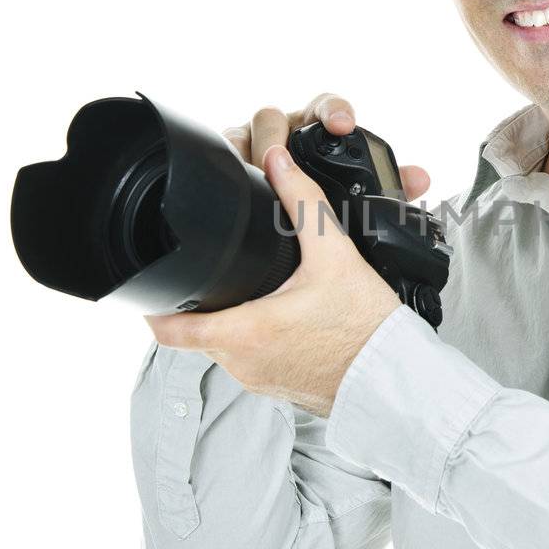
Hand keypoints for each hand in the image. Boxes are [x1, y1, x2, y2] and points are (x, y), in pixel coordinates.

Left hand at [143, 135, 404, 417]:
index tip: (153, 286)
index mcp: (245, 330)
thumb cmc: (368, 326)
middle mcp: (243, 362)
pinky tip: (279, 319)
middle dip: (199, 303)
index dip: (153, 306)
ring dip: (228, 321)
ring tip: (249, 290)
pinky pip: (250, 362)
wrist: (396, 379)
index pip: (169, 328)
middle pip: (195, 332)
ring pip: (223, 347)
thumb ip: (303, 202)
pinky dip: (254, 340)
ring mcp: (258, 379)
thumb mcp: (336, 254)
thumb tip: (277, 160)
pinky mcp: (277, 388)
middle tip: (211, 271)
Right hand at [222, 92, 430, 201]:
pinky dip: (230, 161)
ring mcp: (255, 142)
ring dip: (254, 150)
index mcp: (319, 129)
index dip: (334, 110)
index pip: (325, 106)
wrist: (291, 231)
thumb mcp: (358, 196)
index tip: (341, 124)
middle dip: (280, 135)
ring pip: (246, 131)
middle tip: (282, 156)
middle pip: (275, 116)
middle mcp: (286, 130)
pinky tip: (235, 178)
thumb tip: (420, 178)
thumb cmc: (326, 198)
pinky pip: (225, 149)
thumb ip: (390, 185)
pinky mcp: (232, 156)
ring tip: (260, 171)